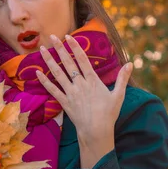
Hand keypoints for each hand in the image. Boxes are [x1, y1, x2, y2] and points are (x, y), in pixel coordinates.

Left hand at [36, 34, 132, 167]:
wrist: (96, 131)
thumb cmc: (109, 114)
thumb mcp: (119, 95)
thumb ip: (122, 78)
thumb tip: (130, 64)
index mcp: (93, 81)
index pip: (82, 59)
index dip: (75, 47)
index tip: (68, 36)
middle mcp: (80, 84)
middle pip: (68, 63)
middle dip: (59, 48)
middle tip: (52, 36)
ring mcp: (70, 93)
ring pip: (58, 73)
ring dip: (49, 60)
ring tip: (42, 49)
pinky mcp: (64, 102)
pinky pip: (52, 90)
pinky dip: (44, 81)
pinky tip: (37, 73)